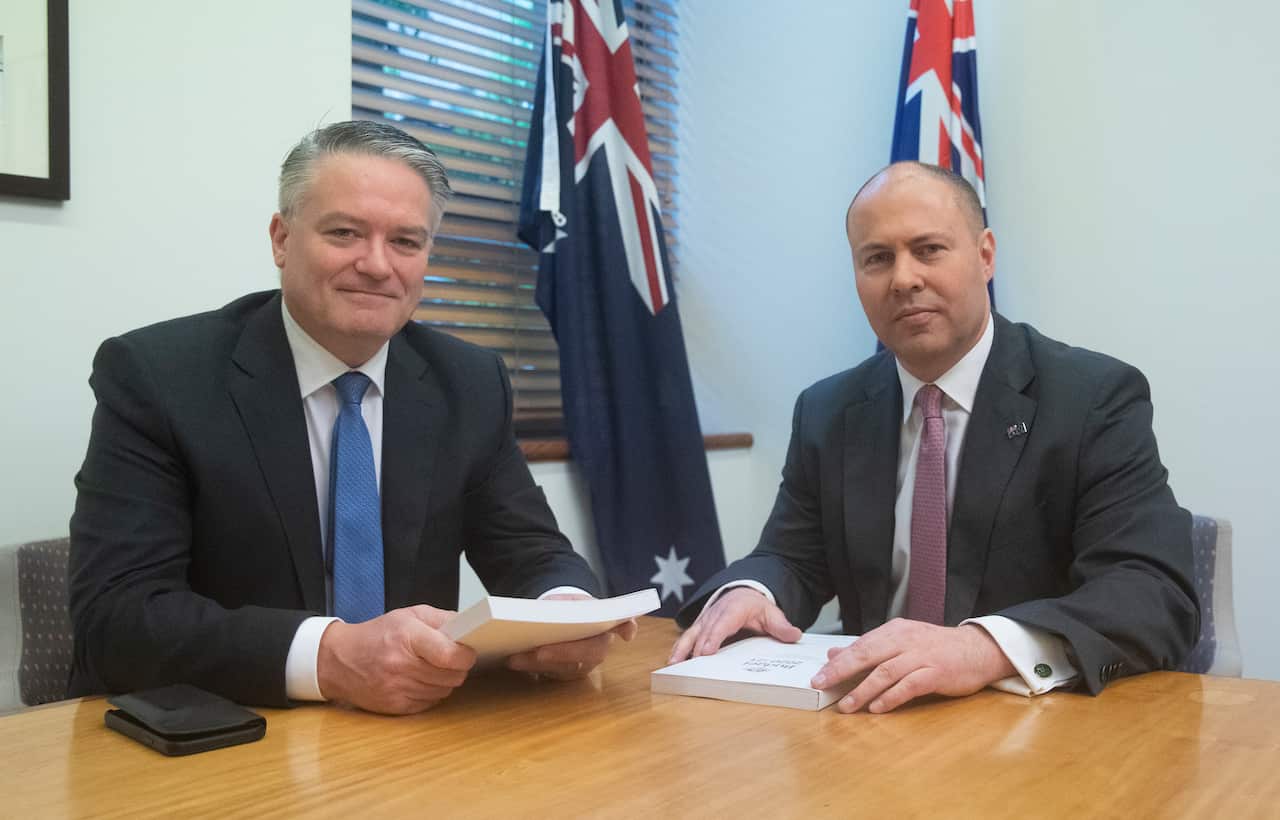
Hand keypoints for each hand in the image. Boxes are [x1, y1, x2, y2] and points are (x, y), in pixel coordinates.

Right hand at [317, 605, 476, 714]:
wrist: (339, 661)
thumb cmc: (376, 635)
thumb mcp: (408, 615)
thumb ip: (441, 619)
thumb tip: (468, 628)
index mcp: (407, 637)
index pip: (450, 654)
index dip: (466, 655)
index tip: (467, 651)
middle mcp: (401, 665)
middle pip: (452, 676)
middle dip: (458, 667)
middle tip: (451, 659)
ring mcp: (397, 688)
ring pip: (444, 691)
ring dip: (444, 680)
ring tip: (432, 668)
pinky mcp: (395, 706)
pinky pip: (430, 703)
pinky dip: (431, 693)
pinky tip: (420, 680)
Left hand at [506, 593, 637, 680]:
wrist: (559, 618)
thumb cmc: (569, 607)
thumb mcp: (573, 600)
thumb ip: (575, 606)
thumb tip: (594, 619)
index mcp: (605, 626)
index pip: (621, 626)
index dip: (625, 629)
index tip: (626, 632)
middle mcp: (598, 649)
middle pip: (587, 655)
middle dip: (563, 654)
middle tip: (540, 651)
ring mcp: (582, 664)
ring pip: (565, 668)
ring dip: (539, 664)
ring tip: (516, 657)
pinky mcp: (564, 673)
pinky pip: (549, 674)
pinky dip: (531, 668)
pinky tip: (514, 661)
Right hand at [668, 587, 801, 662]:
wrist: (744, 594)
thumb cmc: (757, 607)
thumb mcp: (772, 614)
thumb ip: (781, 626)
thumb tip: (794, 635)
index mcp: (734, 608)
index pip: (722, 623)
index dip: (713, 637)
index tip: (706, 652)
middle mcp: (716, 612)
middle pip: (705, 632)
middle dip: (697, 649)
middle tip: (692, 667)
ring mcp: (705, 619)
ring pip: (692, 634)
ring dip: (683, 649)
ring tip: (674, 664)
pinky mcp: (699, 626)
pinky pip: (687, 637)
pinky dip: (679, 648)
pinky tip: (673, 662)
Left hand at [810, 619, 1014, 713]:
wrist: (977, 650)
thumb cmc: (936, 648)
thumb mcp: (901, 642)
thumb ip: (869, 649)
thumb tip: (834, 654)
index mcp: (894, 631)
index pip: (860, 645)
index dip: (838, 662)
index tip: (818, 676)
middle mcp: (905, 640)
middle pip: (868, 654)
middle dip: (842, 671)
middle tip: (822, 685)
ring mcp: (921, 656)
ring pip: (886, 671)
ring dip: (863, 690)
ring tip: (847, 705)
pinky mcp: (936, 673)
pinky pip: (909, 685)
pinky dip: (891, 697)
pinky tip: (877, 708)